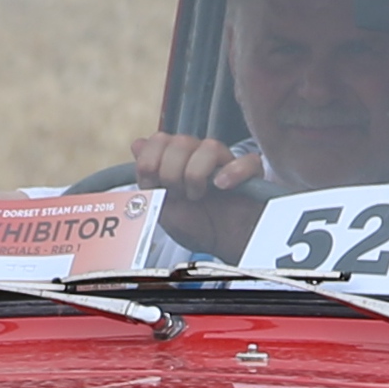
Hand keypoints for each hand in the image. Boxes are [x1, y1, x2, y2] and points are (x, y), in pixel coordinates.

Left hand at [129, 131, 265, 258]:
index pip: (159, 140)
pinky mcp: (251, 172)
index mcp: (178, 158)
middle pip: (180, 142)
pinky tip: (221, 187)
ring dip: (195, 176)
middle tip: (178, 194)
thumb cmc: (196, 226)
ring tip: (197, 196)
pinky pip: (244, 160)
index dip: (150, 163)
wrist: (222, 247)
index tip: (155, 186)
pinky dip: (231, 173)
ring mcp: (226, 161)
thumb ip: (148, 174)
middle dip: (171, 173)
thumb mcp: (162, 205)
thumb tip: (138, 144)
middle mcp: (200, 154)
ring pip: (208, 147)